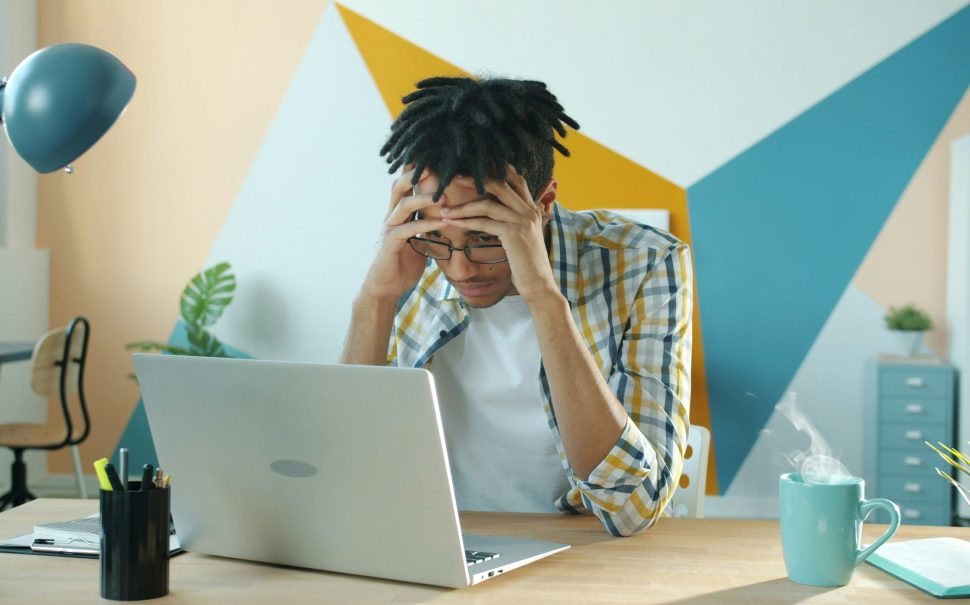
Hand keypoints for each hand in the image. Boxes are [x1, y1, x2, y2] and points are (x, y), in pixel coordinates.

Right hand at [360, 166, 445, 300]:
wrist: (384, 288)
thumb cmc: (402, 264)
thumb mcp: (418, 241)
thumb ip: (427, 227)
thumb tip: (446, 218)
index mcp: (398, 214)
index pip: (405, 186)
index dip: (417, 171)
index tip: (435, 158)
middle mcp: (391, 217)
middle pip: (399, 186)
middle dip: (416, 173)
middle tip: (436, 164)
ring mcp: (389, 229)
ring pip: (403, 204)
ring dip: (424, 198)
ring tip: (444, 195)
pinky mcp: (390, 244)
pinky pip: (408, 229)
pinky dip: (426, 225)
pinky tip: (443, 223)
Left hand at [441, 166, 559, 302]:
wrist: (539, 284)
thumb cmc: (527, 264)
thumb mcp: (523, 237)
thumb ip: (513, 222)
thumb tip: (495, 214)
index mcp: (533, 209)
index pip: (516, 179)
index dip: (497, 170)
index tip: (473, 169)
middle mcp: (529, 211)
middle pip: (500, 184)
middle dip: (474, 179)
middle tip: (454, 178)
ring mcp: (522, 221)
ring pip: (488, 204)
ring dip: (463, 207)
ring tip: (445, 210)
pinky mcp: (513, 234)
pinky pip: (484, 223)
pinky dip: (466, 222)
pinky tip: (453, 223)